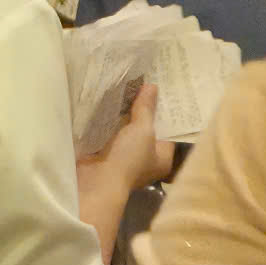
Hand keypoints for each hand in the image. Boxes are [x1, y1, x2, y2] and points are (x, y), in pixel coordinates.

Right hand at [80, 82, 173, 196]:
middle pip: (147, 129)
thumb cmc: (129, 158)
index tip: (160, 90)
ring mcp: (126, 157)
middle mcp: (147, 158)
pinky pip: (112, 133)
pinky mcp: (108, 154)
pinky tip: (108, 104)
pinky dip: (110, 121)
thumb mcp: (143, 130)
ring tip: (124, 88)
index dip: (164, 110)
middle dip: (143, 110)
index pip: (168, 130)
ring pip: (128, 130)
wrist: (97, 181)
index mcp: (163, 157)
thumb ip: (146, 109)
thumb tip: (152, 87)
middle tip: (141, 83)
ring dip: (124, 115)